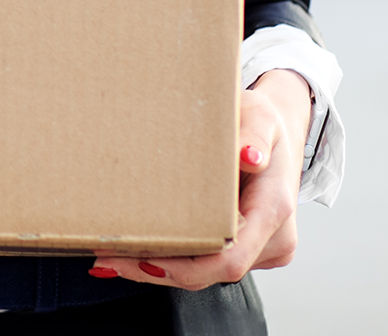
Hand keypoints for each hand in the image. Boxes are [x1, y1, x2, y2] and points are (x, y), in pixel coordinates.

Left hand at [92, 69, 309, 290]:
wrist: (279, 133)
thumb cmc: (265, 124)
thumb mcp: (259, 115)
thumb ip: (255, 133)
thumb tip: (249, 155)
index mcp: (274, 208)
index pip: (230, 257)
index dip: (184, 267)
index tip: (143, 258)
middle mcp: (274, 236)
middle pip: (212, 272)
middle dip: (158, 270)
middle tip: (108, 258)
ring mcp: (264, 248)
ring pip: (209, 273)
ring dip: (162, 268)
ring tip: (113, 257)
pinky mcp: (251, 251)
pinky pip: (211, 265)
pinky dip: (176, 261)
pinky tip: (138, 253)